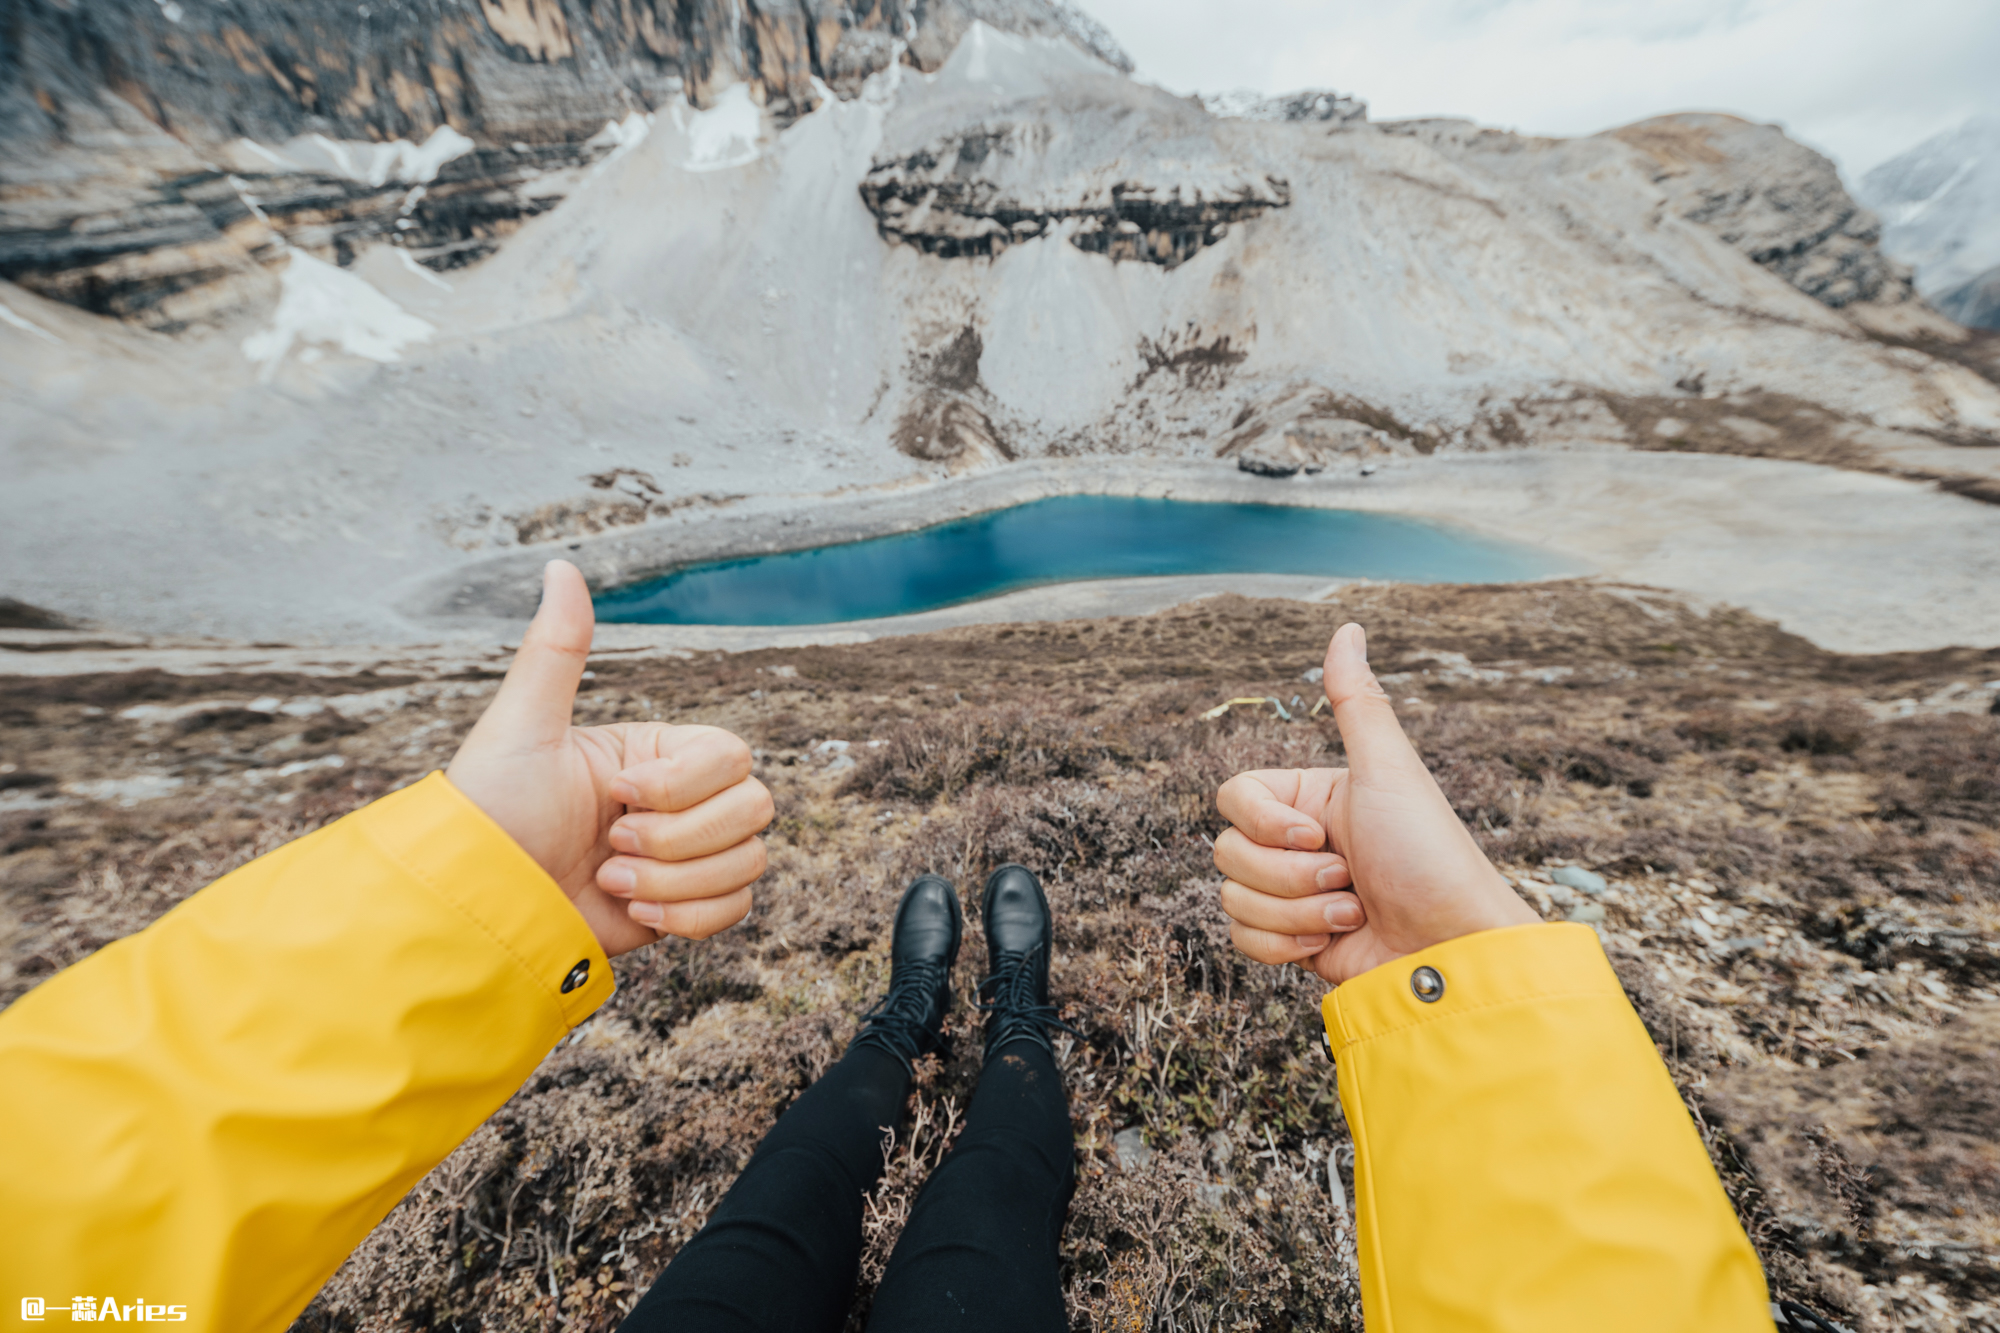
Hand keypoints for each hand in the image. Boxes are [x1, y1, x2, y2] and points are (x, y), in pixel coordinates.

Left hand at [445, 561, 772, 956]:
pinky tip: (632, 910)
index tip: (615, 793)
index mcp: (655, 753)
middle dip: (678, 838)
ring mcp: (685, 857)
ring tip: (611, 879)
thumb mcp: (523, 726)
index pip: (732, 754)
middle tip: (610, 843)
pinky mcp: (683, 908)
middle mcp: (679, 801)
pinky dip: (687, 915)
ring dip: (674, 880)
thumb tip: (560, 565)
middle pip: (754, 807)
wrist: (481, 909)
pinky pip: (736, 908)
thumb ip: (557, 648)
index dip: (683, 783)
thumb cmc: (492, 813)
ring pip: (748, 860)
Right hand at [1213, 623, 1536, 984]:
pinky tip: (1333, 942)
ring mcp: (1295, 895)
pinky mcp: (1295, 943)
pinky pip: (1244, 939)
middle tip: (1347, 878)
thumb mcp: (1390, 772)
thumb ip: (1356, 703)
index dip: (1265, 822)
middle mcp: (1300, 844)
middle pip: (1228, 851)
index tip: (1319, 835)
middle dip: (1288, 876)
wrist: (1452, 953)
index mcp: (1314, 799)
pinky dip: (1284, 945)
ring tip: (1351, 913)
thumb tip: (1347, 629)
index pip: (1234, 797)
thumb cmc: (1430, 859)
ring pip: (1233, 897)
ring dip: (1294, 914)